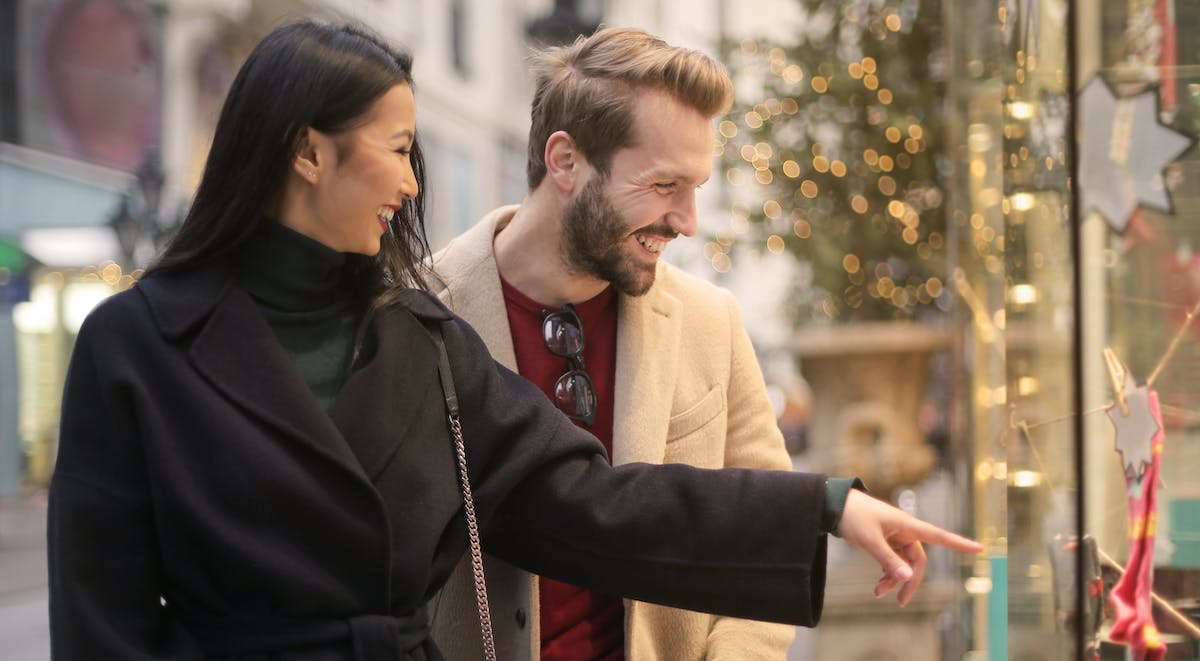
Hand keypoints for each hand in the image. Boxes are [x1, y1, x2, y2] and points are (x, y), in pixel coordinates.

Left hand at [836, 489, 983, 605]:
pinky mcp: (885, 540)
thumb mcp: (869, 540)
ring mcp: (895, 536)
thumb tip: (908, 578)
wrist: (833, 505)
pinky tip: (878, 585)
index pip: (939, 536)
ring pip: (904, 564)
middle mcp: (905, 531)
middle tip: (900, 602)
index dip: (960, 544)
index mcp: (906, 524)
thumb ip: (888, 560)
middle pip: (918, 560)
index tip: (980, 548)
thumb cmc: (853, 516)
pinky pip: (893, 561)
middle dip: (910, 581)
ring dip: (894, 579)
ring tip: (877, 593)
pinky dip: (887, 573)